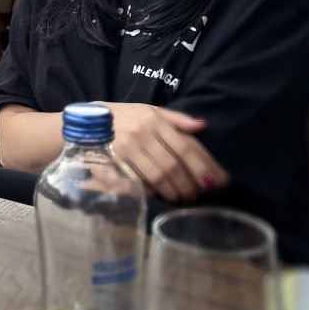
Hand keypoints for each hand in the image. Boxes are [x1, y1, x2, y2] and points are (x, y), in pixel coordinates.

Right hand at [107, 103, 229, 203]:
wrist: (92, 120)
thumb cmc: (128, 117)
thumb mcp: (152, 111)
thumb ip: (177, 119)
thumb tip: (203, 125)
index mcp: (155, 120)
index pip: (185, 146)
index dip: (203, 166)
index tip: (217, 181)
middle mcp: (143, 133)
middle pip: (174, 165)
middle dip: (190, 184)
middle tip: (199, 195)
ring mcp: (128, 148)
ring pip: (158, 176)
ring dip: (174, 192)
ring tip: (183, 199)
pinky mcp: (116, 161)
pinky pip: (139, 181)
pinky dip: (153, 191)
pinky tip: (161, 196)